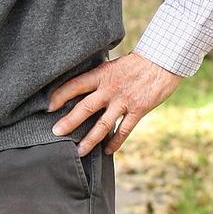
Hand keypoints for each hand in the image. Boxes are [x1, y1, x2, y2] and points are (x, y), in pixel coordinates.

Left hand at [47, 52, 182, 155]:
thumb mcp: (113, 66)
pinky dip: (115, 142)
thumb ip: (98, 79)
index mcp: (101, 75)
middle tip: (55, 133)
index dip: (60, 96)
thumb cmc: (136, 64)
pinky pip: (124, 130)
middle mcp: (110, 89)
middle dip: (69, 122)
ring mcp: (124, 101)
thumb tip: (79, 90)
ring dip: (89, 139)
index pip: (75, 85)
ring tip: (78, 151)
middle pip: (85, 108)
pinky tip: (107, 151)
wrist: (165, 61)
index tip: (47, 107)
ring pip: (103, 124)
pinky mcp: (138, 109)